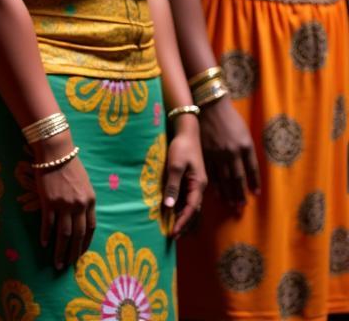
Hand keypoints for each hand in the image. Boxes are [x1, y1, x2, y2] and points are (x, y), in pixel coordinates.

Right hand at [32, 134, 95, 269]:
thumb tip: (81, 216)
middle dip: (73, 252)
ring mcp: (63, 204)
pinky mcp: (48, 201)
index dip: (85, 243)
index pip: (90, 228)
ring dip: (60, 250)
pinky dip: (46, 235)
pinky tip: (44, 243)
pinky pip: (48, 223)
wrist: (55, 151)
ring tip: (57, 262)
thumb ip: (84, 200)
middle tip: (69, 265)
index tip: (80, 253)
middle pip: (77, 235)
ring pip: (63, 234)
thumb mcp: (84, 183)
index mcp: (90, 201)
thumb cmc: (69, 163)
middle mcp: (79, 205)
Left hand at [162, 117, 206, 236]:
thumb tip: (169, 207)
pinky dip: (181, 207)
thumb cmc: (181, 147)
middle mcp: (199, 187)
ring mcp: (195, 183)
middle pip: (193, 211)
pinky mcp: (190, 179)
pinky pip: (187, 197)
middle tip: (174, 237)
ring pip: (191, 205)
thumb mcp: (175, 166)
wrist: (188, 131)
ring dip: (183, 217)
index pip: (191, 210)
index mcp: (198, 185)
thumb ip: (172, 186)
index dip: (182, 222)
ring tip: (174, 229)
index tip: (173, 233)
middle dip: (184, 224)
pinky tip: (174, 212)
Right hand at [199, 97, 259, 206]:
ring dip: (228, 193)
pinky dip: (214, 183)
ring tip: (230, 204)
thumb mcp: (245, 132)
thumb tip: (249, 167)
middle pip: (237, 178)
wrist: (210, 106)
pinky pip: (210, 172)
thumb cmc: (230, 118)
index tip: (255, 194)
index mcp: (245, 146)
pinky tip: (215, 192)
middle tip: (240, 208)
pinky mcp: (205, 152)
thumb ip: (247, 150)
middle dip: (240, 194)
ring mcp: (217, 153)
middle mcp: (232, 152)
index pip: (252, 170)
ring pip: (224, 178)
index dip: (254, 183)